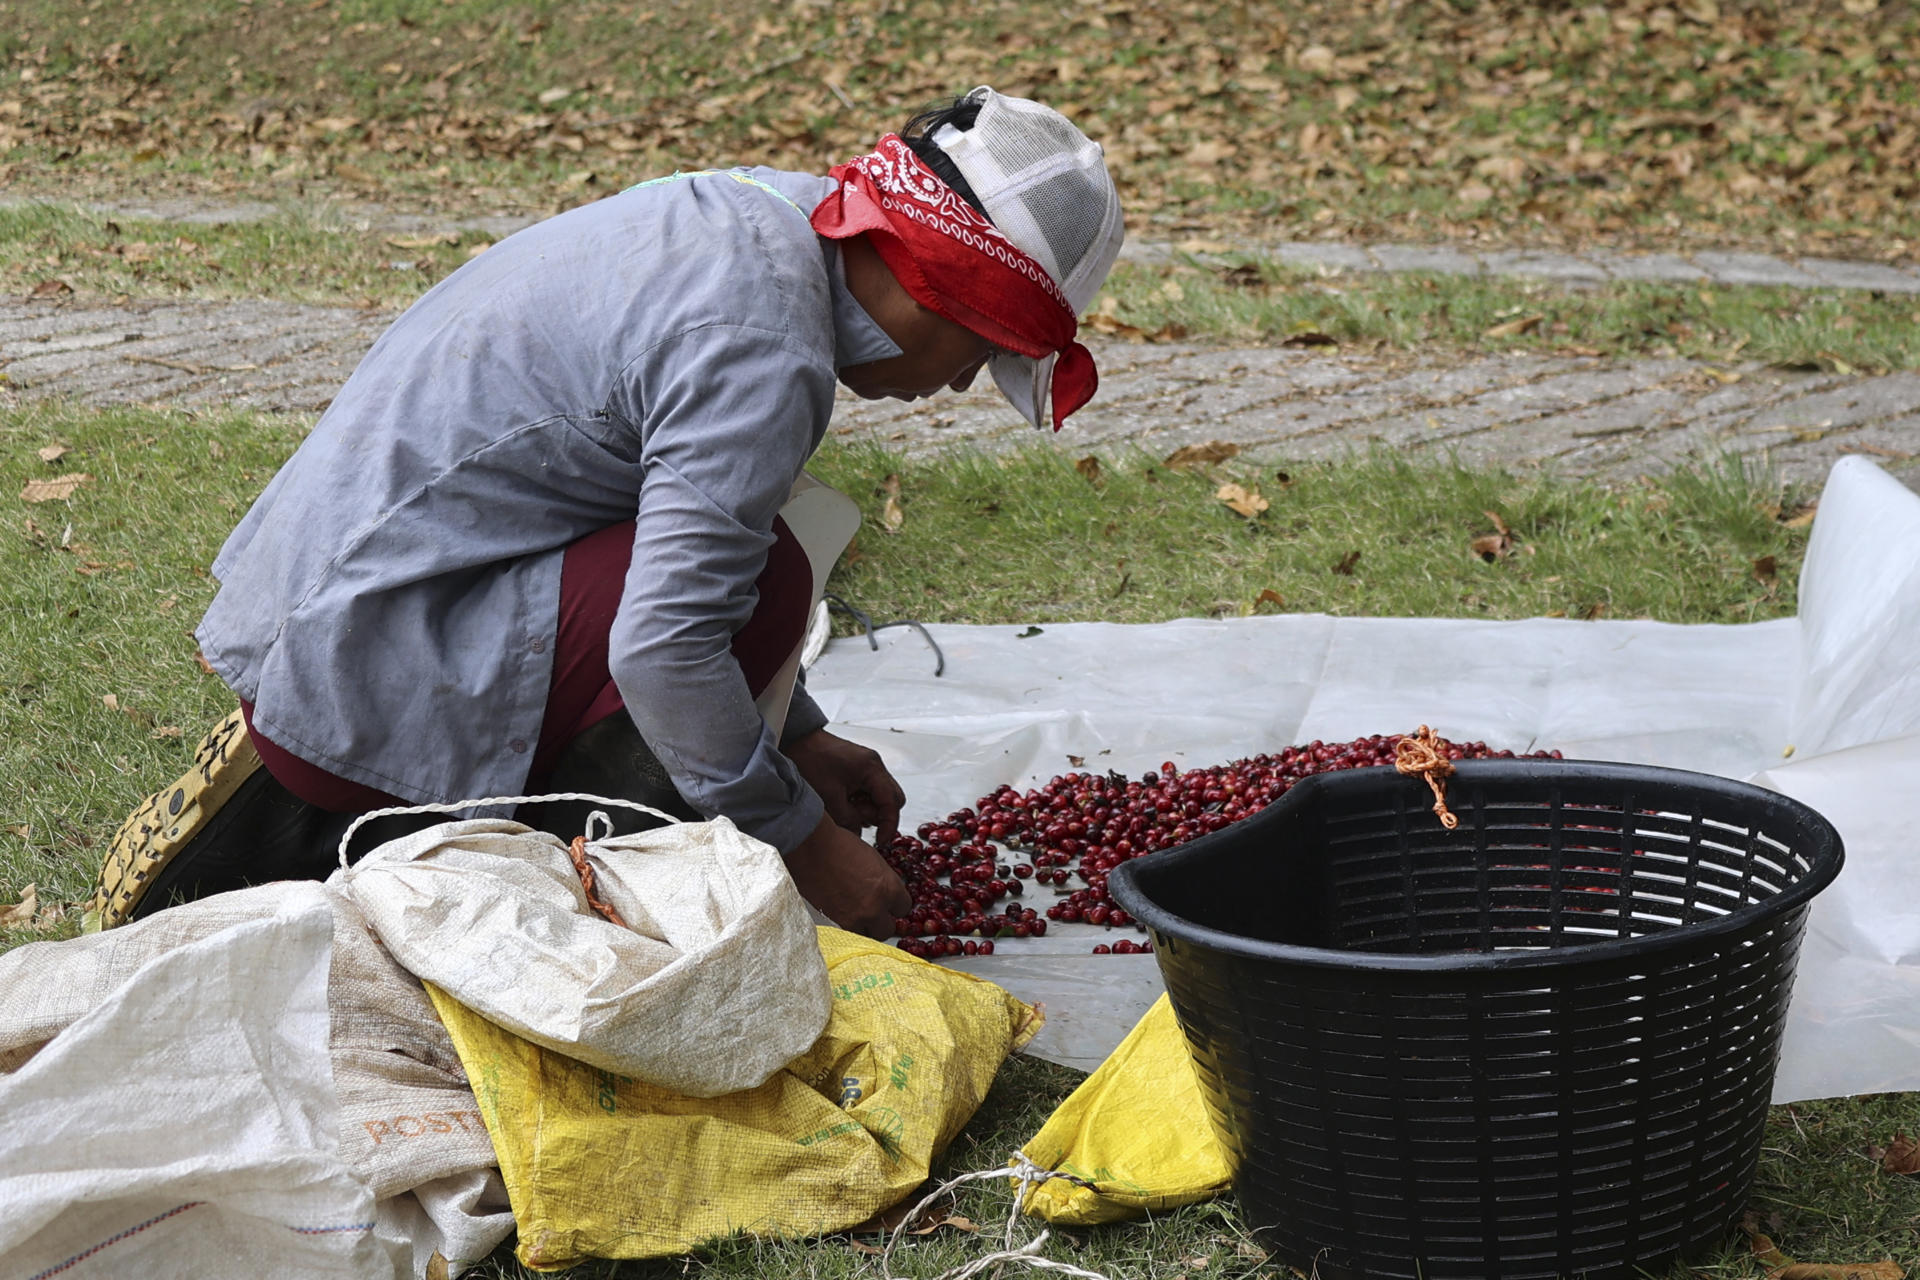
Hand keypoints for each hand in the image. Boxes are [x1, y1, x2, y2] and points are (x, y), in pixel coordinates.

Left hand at [784, 729, 904, 843]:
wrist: (796, 741)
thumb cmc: (811, 760)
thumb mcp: (829, 797)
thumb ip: (848, 820)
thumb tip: (858, 835)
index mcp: (872, 768)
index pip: (892, 802)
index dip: (889, 824)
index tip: (881, 840)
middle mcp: (874, 766)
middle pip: (891, 799)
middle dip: (878, 814)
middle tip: (858, 820)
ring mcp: (867, 768)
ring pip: (879, 797)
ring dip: (866, 808)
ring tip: (844, 807)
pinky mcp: (857, 771)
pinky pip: (867, 792)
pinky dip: (858, 801)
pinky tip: (842, 801)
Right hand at [784, 814, 912, 938]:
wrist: (812, 848)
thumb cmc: (839, 846)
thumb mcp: (874, 860)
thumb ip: (884, 881)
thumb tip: (885, 892)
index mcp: (888, 887)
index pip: (904, 908)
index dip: (896, 905)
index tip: (890, 904)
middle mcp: (874, 906)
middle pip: (888, 928)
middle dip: (882, 921)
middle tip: (875, 912)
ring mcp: (854, 918)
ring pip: (868, 935)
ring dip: (865, 927)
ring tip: (856, 913)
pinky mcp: (835, 923)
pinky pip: (849, 934)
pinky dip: (848, 926)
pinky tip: (843, 912)